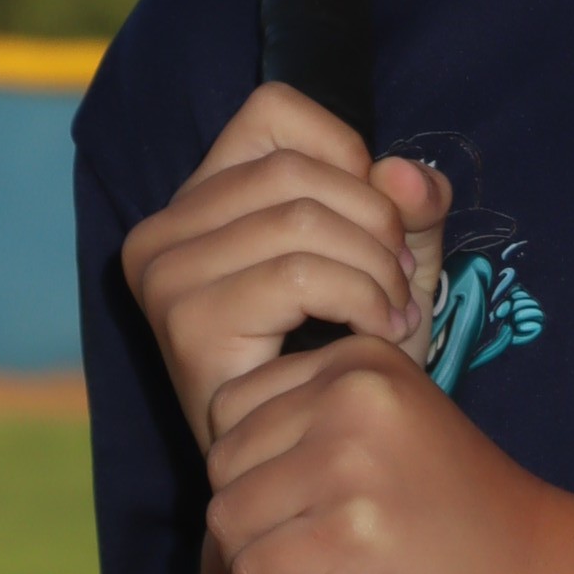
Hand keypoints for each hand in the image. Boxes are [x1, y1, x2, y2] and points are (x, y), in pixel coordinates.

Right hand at [121, 85, 449, 452]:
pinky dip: (360, 298)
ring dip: (374, 267)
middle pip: (294, 171)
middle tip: (405, 282)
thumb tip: (404, 173)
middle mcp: (162, 231)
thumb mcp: (391, 260)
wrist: (320, 462)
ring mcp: (165, 277)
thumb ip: (411, 207)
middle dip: (375, 222)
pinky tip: (381, 334)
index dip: (348, 154)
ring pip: (300, 219)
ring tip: (398, 312)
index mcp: (200, 199)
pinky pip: (296, 275)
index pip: (275, 111)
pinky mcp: (188, 324)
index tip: (382, 221)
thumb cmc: (347, 354)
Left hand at [203, 331, 573, 573]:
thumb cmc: (457, 522)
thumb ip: (319, 419)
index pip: (232, 406)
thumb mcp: (394, 433)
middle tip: (300, 555)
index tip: (297, 508)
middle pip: (224, 463)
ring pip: (228, 519)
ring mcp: (352, 464)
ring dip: (251, 568)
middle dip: (248, 519)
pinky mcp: (349, 536)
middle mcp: (355, 397)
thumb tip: (222, 456)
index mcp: (362, 362)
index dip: (250, 470)